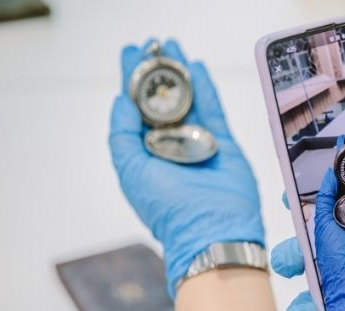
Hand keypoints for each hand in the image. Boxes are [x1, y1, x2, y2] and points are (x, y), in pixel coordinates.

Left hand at [109, 39, 262, 296]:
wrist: (213, 231)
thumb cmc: (169, 209)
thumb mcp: (131, 171)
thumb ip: (122, 135)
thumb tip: (121, 103)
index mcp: (147, 153)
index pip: (136, 110)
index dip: (132, 82)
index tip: (130, 55)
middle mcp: (172, 146)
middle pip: (164, 100)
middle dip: (157, 72)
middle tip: (153, 46)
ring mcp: (198, 144)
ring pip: (189, 100)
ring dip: (181, 73)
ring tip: (173, 47)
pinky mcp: (223, 144)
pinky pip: (214, 110)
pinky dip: (207, 88)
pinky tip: (198, 68)